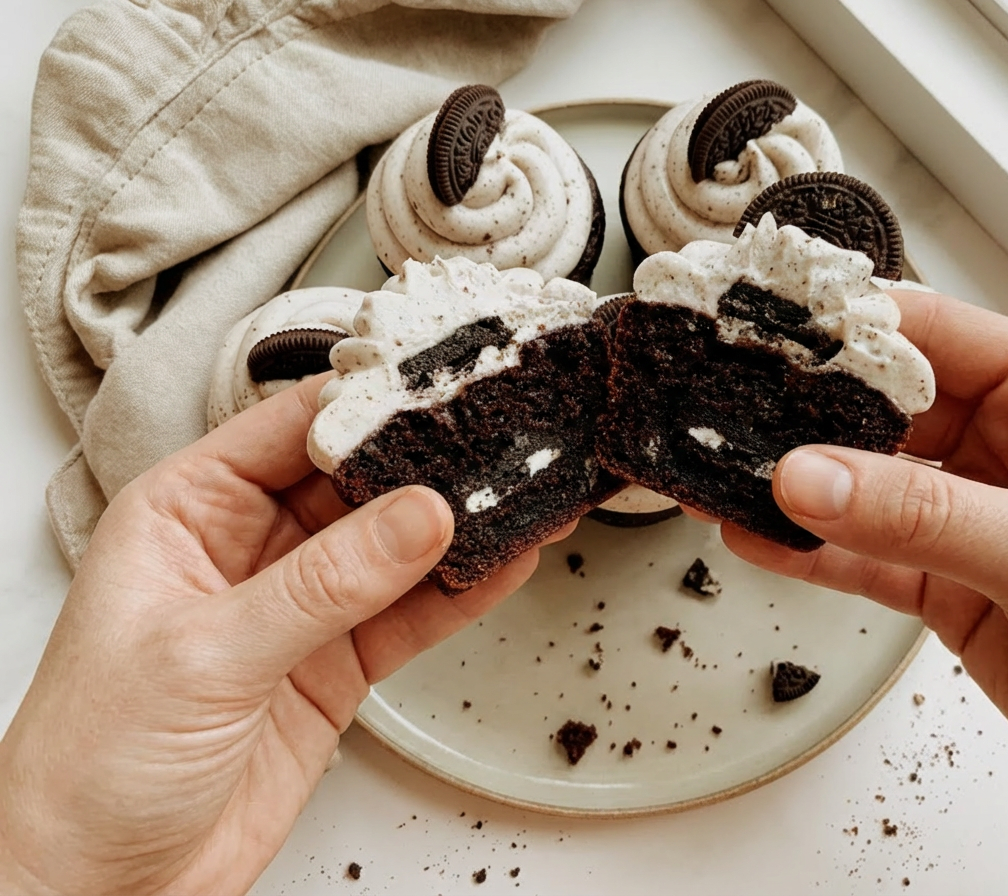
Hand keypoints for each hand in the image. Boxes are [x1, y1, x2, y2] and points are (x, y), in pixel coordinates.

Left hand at [0, 375, 565, 895]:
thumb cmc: (89, 765)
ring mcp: (296, 609)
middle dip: (425, 464)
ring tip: (518, 499)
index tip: (432, 391)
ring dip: (456, 529)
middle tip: (495, 447)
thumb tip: (415, 518)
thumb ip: (323, 585)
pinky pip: (409, 614)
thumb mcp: (206, 655)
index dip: (360, 405)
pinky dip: (459, 594)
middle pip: (353, 482)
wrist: (104, 886)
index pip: (285, 429)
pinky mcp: (332, 665)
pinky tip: (500, 566)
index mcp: (185, 513)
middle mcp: (245, 550)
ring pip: (392, 547)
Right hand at [723, 291, 1007, 889]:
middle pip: (888, 409)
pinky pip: (866, 558)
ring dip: (798, 487)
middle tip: (732, 407)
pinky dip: (812, 553)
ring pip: (867, 488)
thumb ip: (923, 515)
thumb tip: (811, 477)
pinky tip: (761, 538)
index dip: (855, 329)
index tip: (777, 331)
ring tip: (725, 472)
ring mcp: (978, 522)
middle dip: (810, 412)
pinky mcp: (953, 589)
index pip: (939, 335)